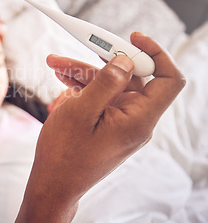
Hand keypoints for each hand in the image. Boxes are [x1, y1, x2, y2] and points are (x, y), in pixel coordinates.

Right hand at [35, 32, 185, 202]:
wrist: (53, 184)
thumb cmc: (64, 153)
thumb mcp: (81, 111)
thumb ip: (106, 83)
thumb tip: (126, 60)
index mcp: (138, 119)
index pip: (168, 79)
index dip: (156, 54)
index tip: (132, 38)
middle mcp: (135, 120)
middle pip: (129, 77)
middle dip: (100, 61)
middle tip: (74, 50)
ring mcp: (121, 123)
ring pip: (110, 85)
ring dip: (83, 73)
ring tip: (54, 65)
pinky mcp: (108, 125)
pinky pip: (101, 98)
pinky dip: (83, 87)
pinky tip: (62, 81)